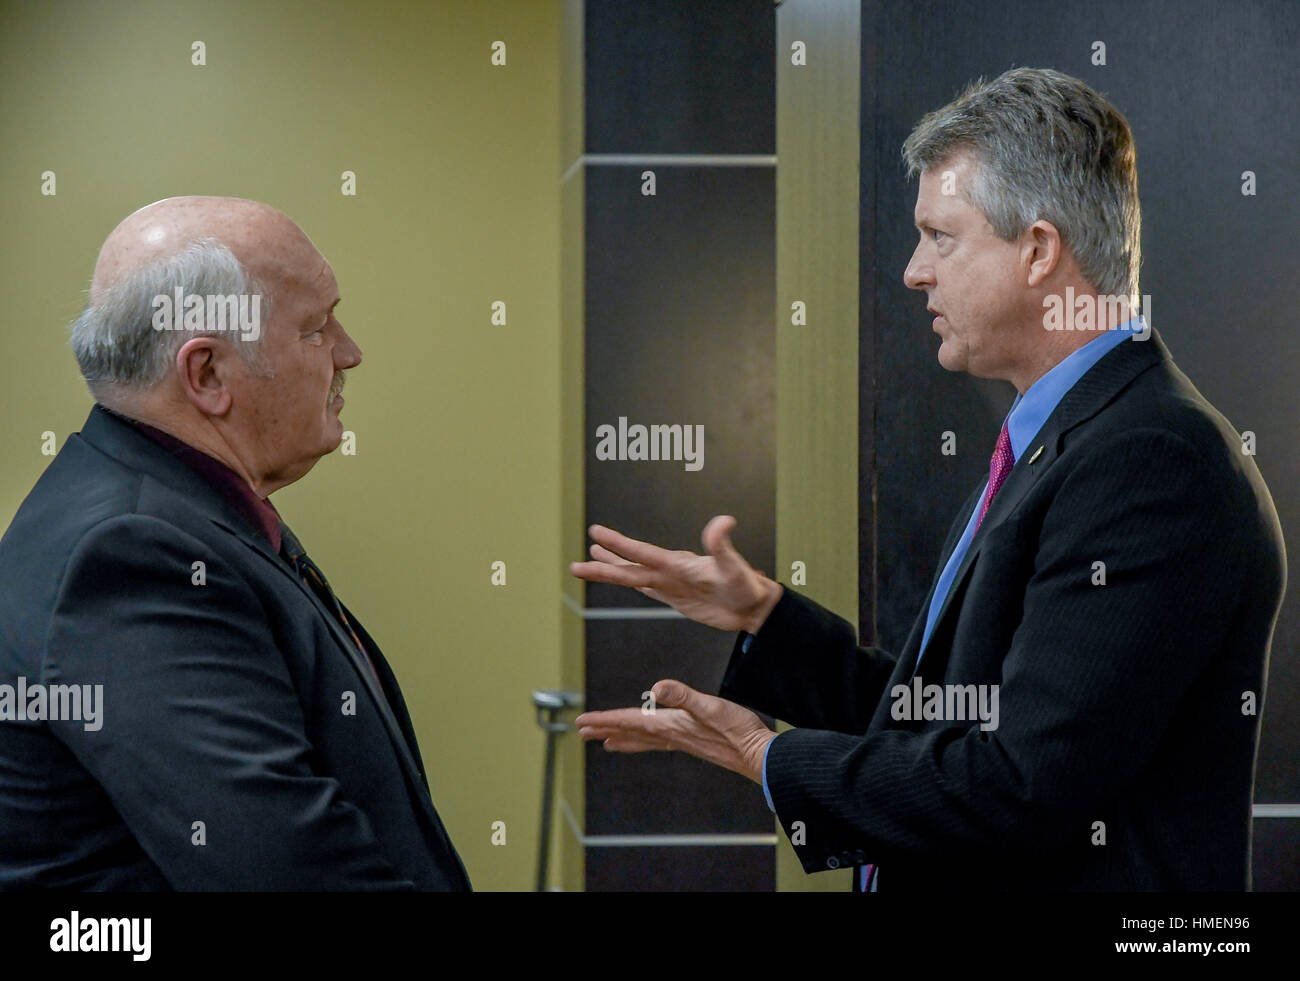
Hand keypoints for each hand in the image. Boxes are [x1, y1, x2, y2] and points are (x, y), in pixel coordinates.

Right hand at [568, 515, 782, 633]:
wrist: (753, 605)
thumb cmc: (746, 585)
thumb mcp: (735, 566)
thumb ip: (723, 545)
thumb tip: (723, 521)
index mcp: (677, 563)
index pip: (641, 553)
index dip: (618, 544)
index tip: (596, 533)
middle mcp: (669, 571)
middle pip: (628, 568)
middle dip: (603, 565)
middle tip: (575, 564)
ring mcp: (670, 583)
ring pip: (631, 577)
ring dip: (609, 571)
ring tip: (584, 564)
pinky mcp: (674, 597)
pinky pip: (644, 590)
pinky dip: (627, 582)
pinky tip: (618, 577)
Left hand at [575, 679, 777, 783]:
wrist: (759, 755)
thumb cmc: (738, 731)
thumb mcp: (711, 706)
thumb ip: (684, 696)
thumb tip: (656, 687)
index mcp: (671, 725)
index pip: (630, 721)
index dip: (604, 719)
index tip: (581, 722)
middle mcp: (672, 735)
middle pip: (630, 732)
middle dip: (605, 729)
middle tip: (581, 732)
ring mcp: (682, 741)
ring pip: (642, 739)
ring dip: (621, 737)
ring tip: (605, 741)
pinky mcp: (693, 742)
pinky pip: (659, 742)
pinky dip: (645, 740)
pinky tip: (648, 740)